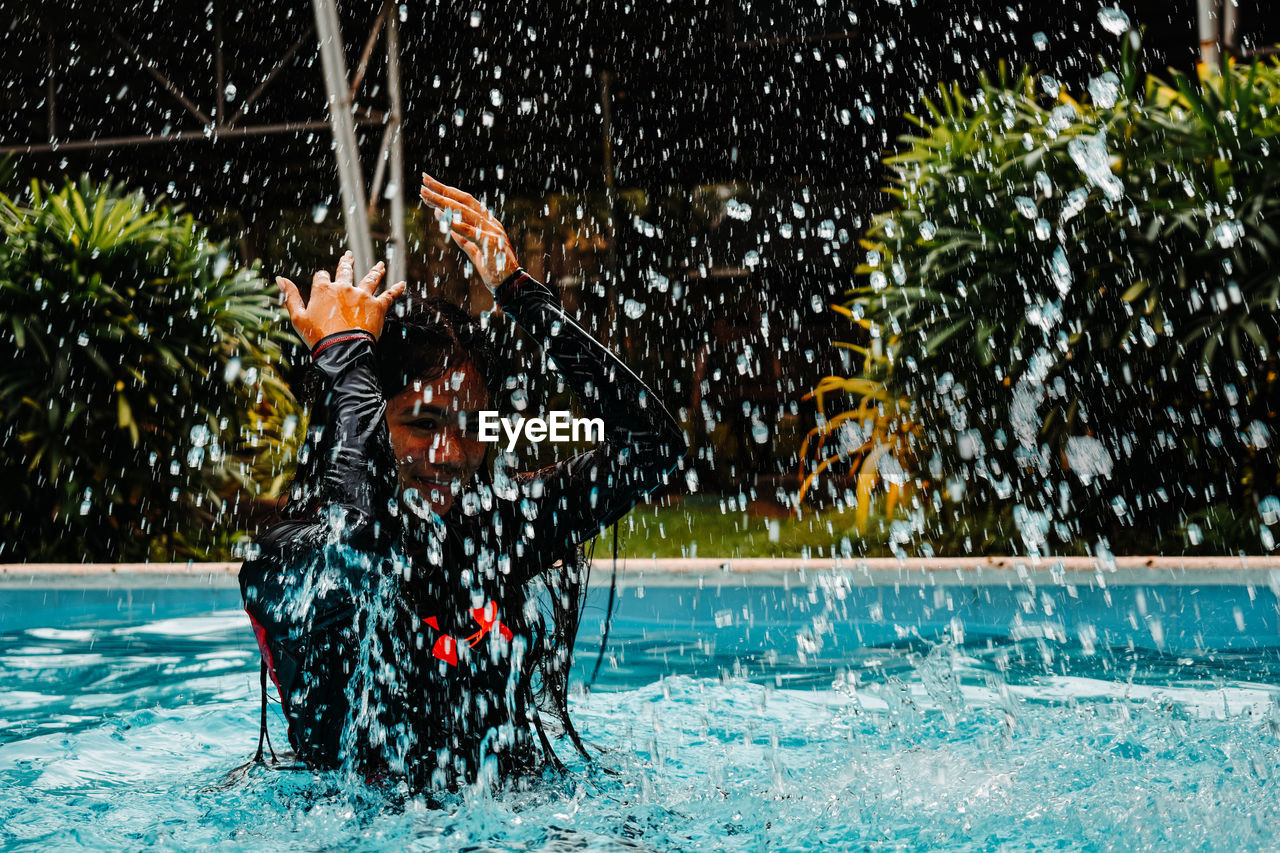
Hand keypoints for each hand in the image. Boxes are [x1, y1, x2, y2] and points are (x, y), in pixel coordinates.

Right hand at [276, 251, 405, 348]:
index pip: (322, 277)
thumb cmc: (317, 336)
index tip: (323, 283)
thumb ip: (290, 296)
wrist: (342, 350)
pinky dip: (396, 289)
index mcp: (324, 289)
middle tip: (349, 256)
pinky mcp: (377, 306)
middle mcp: (344, 287)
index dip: (322, 280)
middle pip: (346, 270)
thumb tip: (280, 278)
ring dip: (375, 270)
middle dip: (347, 263)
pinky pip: (389, 295)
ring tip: (380, 265)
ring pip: (370, 278)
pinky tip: (402, 284)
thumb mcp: (297, 317)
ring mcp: (362, 295)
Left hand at [420, 172, 520, 292]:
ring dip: (443, 202)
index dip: (447, 192)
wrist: (511, 285)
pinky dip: (454, 223)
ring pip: (464, 212)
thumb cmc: (494, 269)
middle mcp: (490, 223)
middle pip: (464, 200)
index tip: (429, 186)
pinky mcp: (491, 243)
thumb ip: (461, 236)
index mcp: (488, 222)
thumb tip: (444, 219)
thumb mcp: (474, 249)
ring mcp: (492, 231)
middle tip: (424, 180)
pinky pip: (469, 231)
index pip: (465, 202)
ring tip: (426, 195)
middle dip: (442, 189)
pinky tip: (440, 215)